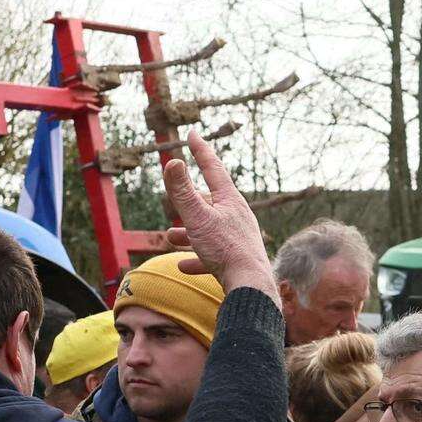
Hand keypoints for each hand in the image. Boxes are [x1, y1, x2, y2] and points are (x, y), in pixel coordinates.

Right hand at [161, 131, 279, 301]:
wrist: (251, 286)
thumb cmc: (226, 250)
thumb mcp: (198, 218)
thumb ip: (183, 192)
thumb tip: (172, 161)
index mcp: (230, 201)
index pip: (213, 168)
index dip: (200, 150)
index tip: (193, 134)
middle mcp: (237, 216)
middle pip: (210, 201)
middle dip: (189, 201)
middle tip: (175, 198)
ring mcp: (238, 238)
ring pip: (209, 230)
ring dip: (188, 233)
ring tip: (170, 236)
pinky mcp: (237, 260)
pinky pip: (213, 256)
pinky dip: (197, 258)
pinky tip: (183, 266)